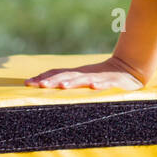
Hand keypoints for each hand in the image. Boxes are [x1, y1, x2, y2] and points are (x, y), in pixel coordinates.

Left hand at [25, 56, 144, 89]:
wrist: (129, 69)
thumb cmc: (102, 77)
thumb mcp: (82, 79)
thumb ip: (66, 81)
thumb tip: (41, 83)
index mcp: (77, 74)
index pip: (56, 73)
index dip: (43, 78)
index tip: (28, 83)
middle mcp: (85, 74)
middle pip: (66, 76)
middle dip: (52, 80)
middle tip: (39, 85)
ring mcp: (99, 77)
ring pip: (84, 79)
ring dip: (73, 82)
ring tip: (62, 86)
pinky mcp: (114, 82)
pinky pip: (107, 83)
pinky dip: (100, 85)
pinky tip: (93, 86)